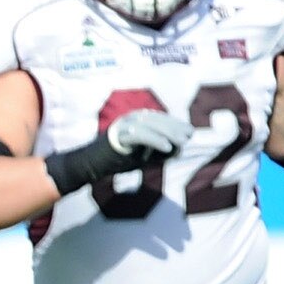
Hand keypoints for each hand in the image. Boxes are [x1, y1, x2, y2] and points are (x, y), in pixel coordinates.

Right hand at [47, 107, 183, 195]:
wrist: (93, 165)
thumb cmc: (119, 161)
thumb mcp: (145, 156)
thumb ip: (160, 153)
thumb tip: (179, 149)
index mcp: (137, 119)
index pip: (160, 118)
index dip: (176, 124)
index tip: (189, 132)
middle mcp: (131, 118)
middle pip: (158, 120)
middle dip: (175, 128)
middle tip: (188, 137)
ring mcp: (124, 124)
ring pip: (151, 125)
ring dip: (168, 133)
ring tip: (181, 142)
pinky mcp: (119, 134)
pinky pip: (141, 135)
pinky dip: (155, 140)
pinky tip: (167, 147)